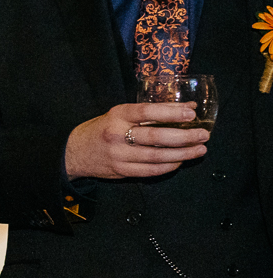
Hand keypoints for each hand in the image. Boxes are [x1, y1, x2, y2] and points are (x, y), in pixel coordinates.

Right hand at [65, 103, 206, 179]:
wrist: (75, 152)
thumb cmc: (101, 129)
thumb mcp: (120, 114)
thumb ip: (152, 112)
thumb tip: (187, 106)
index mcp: (117, 115)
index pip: (147, 112)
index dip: (171, 112)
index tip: (191, 113)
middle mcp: (117, 134)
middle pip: (156, 137)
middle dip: (185, 136)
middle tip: (203, 135)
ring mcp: (119, 155)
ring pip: (157, 156)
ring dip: (182, 154)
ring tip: (199, 150)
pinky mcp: (121, 171)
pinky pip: (151, 171)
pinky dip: (169, 166)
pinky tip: (180, 161)